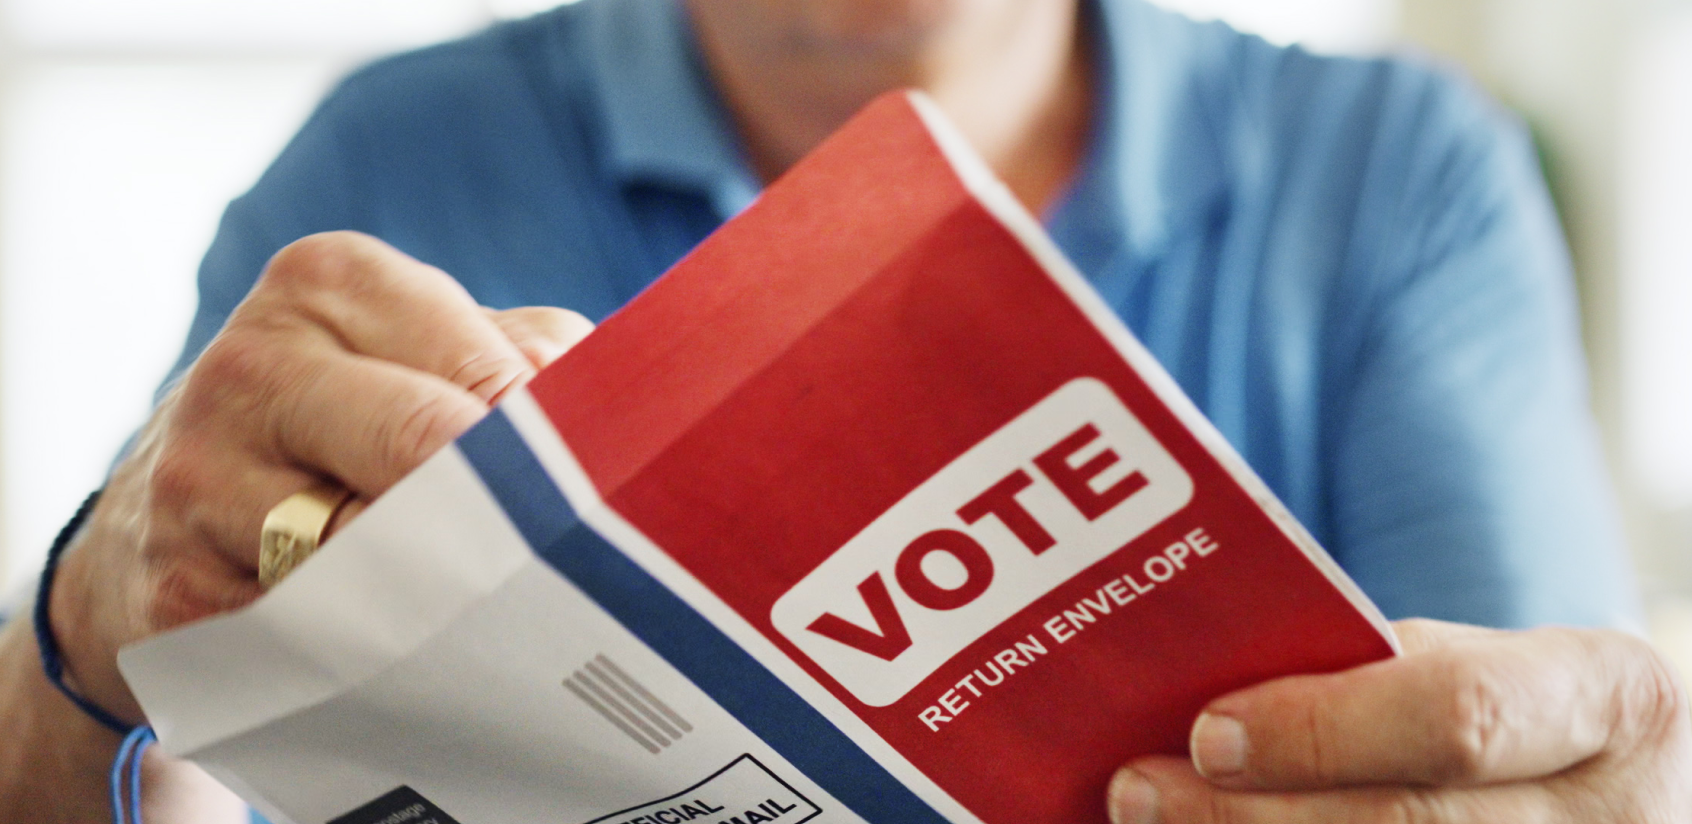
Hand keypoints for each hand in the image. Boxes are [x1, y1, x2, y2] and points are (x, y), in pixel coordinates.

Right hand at [49, 231, 592, 721]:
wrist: (174, 500)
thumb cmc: (354, 411)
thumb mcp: (431, 346)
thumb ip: (532, 358)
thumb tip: (621, 423)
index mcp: (329, 282)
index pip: (484, 372)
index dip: (556, 449)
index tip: (602, 496)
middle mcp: (253, 365)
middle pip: (426, 451)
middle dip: (511, 516)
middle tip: (579, 565)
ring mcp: (199, 479)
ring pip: (372, 556)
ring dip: (455, 597)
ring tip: (513, 614)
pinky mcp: (177, 590)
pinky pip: (316, 637)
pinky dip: (382, 655)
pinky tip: (420, 654)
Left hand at [1108, 619, 1691, 822]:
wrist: (1605, 801)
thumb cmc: (1506, 712)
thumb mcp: (1479, 664)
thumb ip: (1372, 672)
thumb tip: (1199, 705)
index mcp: (1610, 701)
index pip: (1459, 717)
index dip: (1322, 730)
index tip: (1208, 733)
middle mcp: (1617, 816)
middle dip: (1250, 818)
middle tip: (1136, 793)